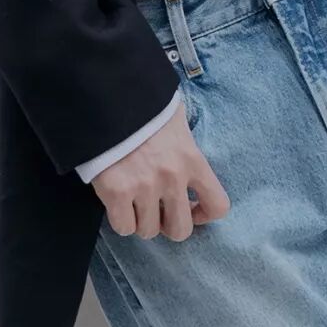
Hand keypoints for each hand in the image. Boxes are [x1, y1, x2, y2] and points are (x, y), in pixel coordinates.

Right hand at [90, 98, 229, 239]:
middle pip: (181, 230)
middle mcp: (173, 178)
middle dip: (168, 225)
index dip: (204, 214)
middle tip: (158, 211)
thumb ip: (184, 144)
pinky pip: (124, 227)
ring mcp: (144, 187)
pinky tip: (118, 203)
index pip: (218, 205)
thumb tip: (183, 154)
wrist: (108, 95)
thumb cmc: (143, 105)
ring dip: (141, 221)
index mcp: (192, 159)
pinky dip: (120, 220)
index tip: (190, 208)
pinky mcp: (116, 193)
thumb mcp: (176, 119)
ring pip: (149, 231)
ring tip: (134, 203)